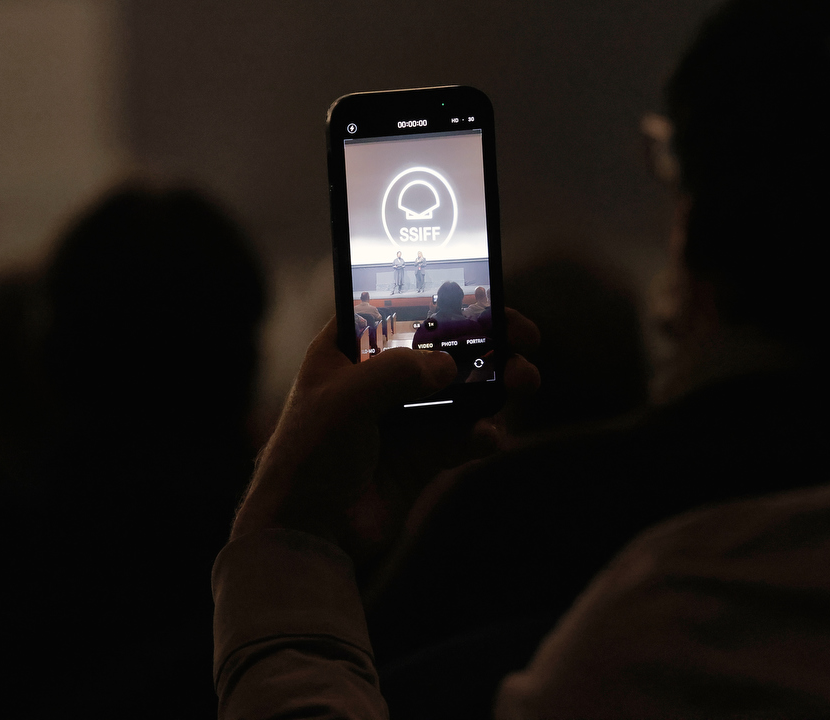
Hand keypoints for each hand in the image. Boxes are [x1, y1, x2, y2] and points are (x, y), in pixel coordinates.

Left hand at [231, 310, 540, 551]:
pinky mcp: (421, 457)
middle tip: (524, 337)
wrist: (305, 533)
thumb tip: (448, 366)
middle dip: (488, 340)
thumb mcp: (346, 399)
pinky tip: (489, 436)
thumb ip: (398, 373)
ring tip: (524, 381)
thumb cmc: (307, 455)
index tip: (487, 296)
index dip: (445, 298)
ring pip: (463, 390)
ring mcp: (404, 418)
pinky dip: (483, 433)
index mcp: (349, 350)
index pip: (403, 308)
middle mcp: (379, 378)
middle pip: (444, 346)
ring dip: (497, 383)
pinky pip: (464, 437)